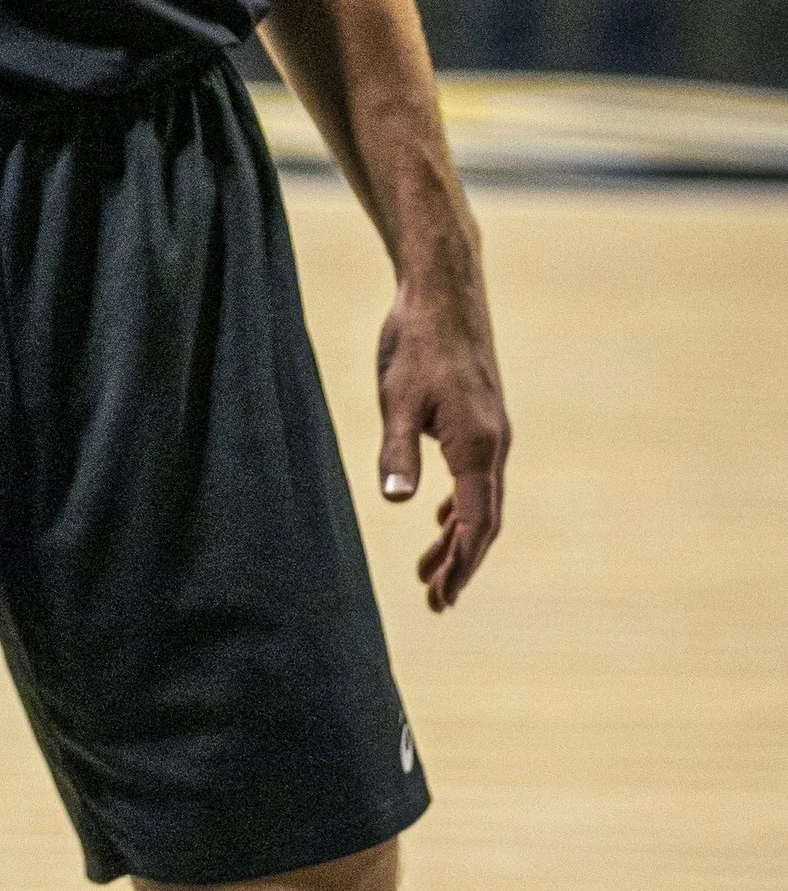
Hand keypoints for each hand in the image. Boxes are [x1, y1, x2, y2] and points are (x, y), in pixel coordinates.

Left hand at [376, 256, 509, 608]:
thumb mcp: (396, 400)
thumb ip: (397, 453)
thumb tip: (398, 503)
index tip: (442, 597)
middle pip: (484, 520)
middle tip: (435, 600)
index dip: (461, 564)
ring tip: (430, 571)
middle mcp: (495, 443)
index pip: (476, 523)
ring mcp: (493, 430)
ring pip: (482, 499)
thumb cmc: (416, 343)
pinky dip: (461, 505)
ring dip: (459, 537)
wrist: (444, 291)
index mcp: (477, 446)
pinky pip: (478, 476)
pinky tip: (439, 517)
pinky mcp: (483, 418)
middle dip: (461, 562)